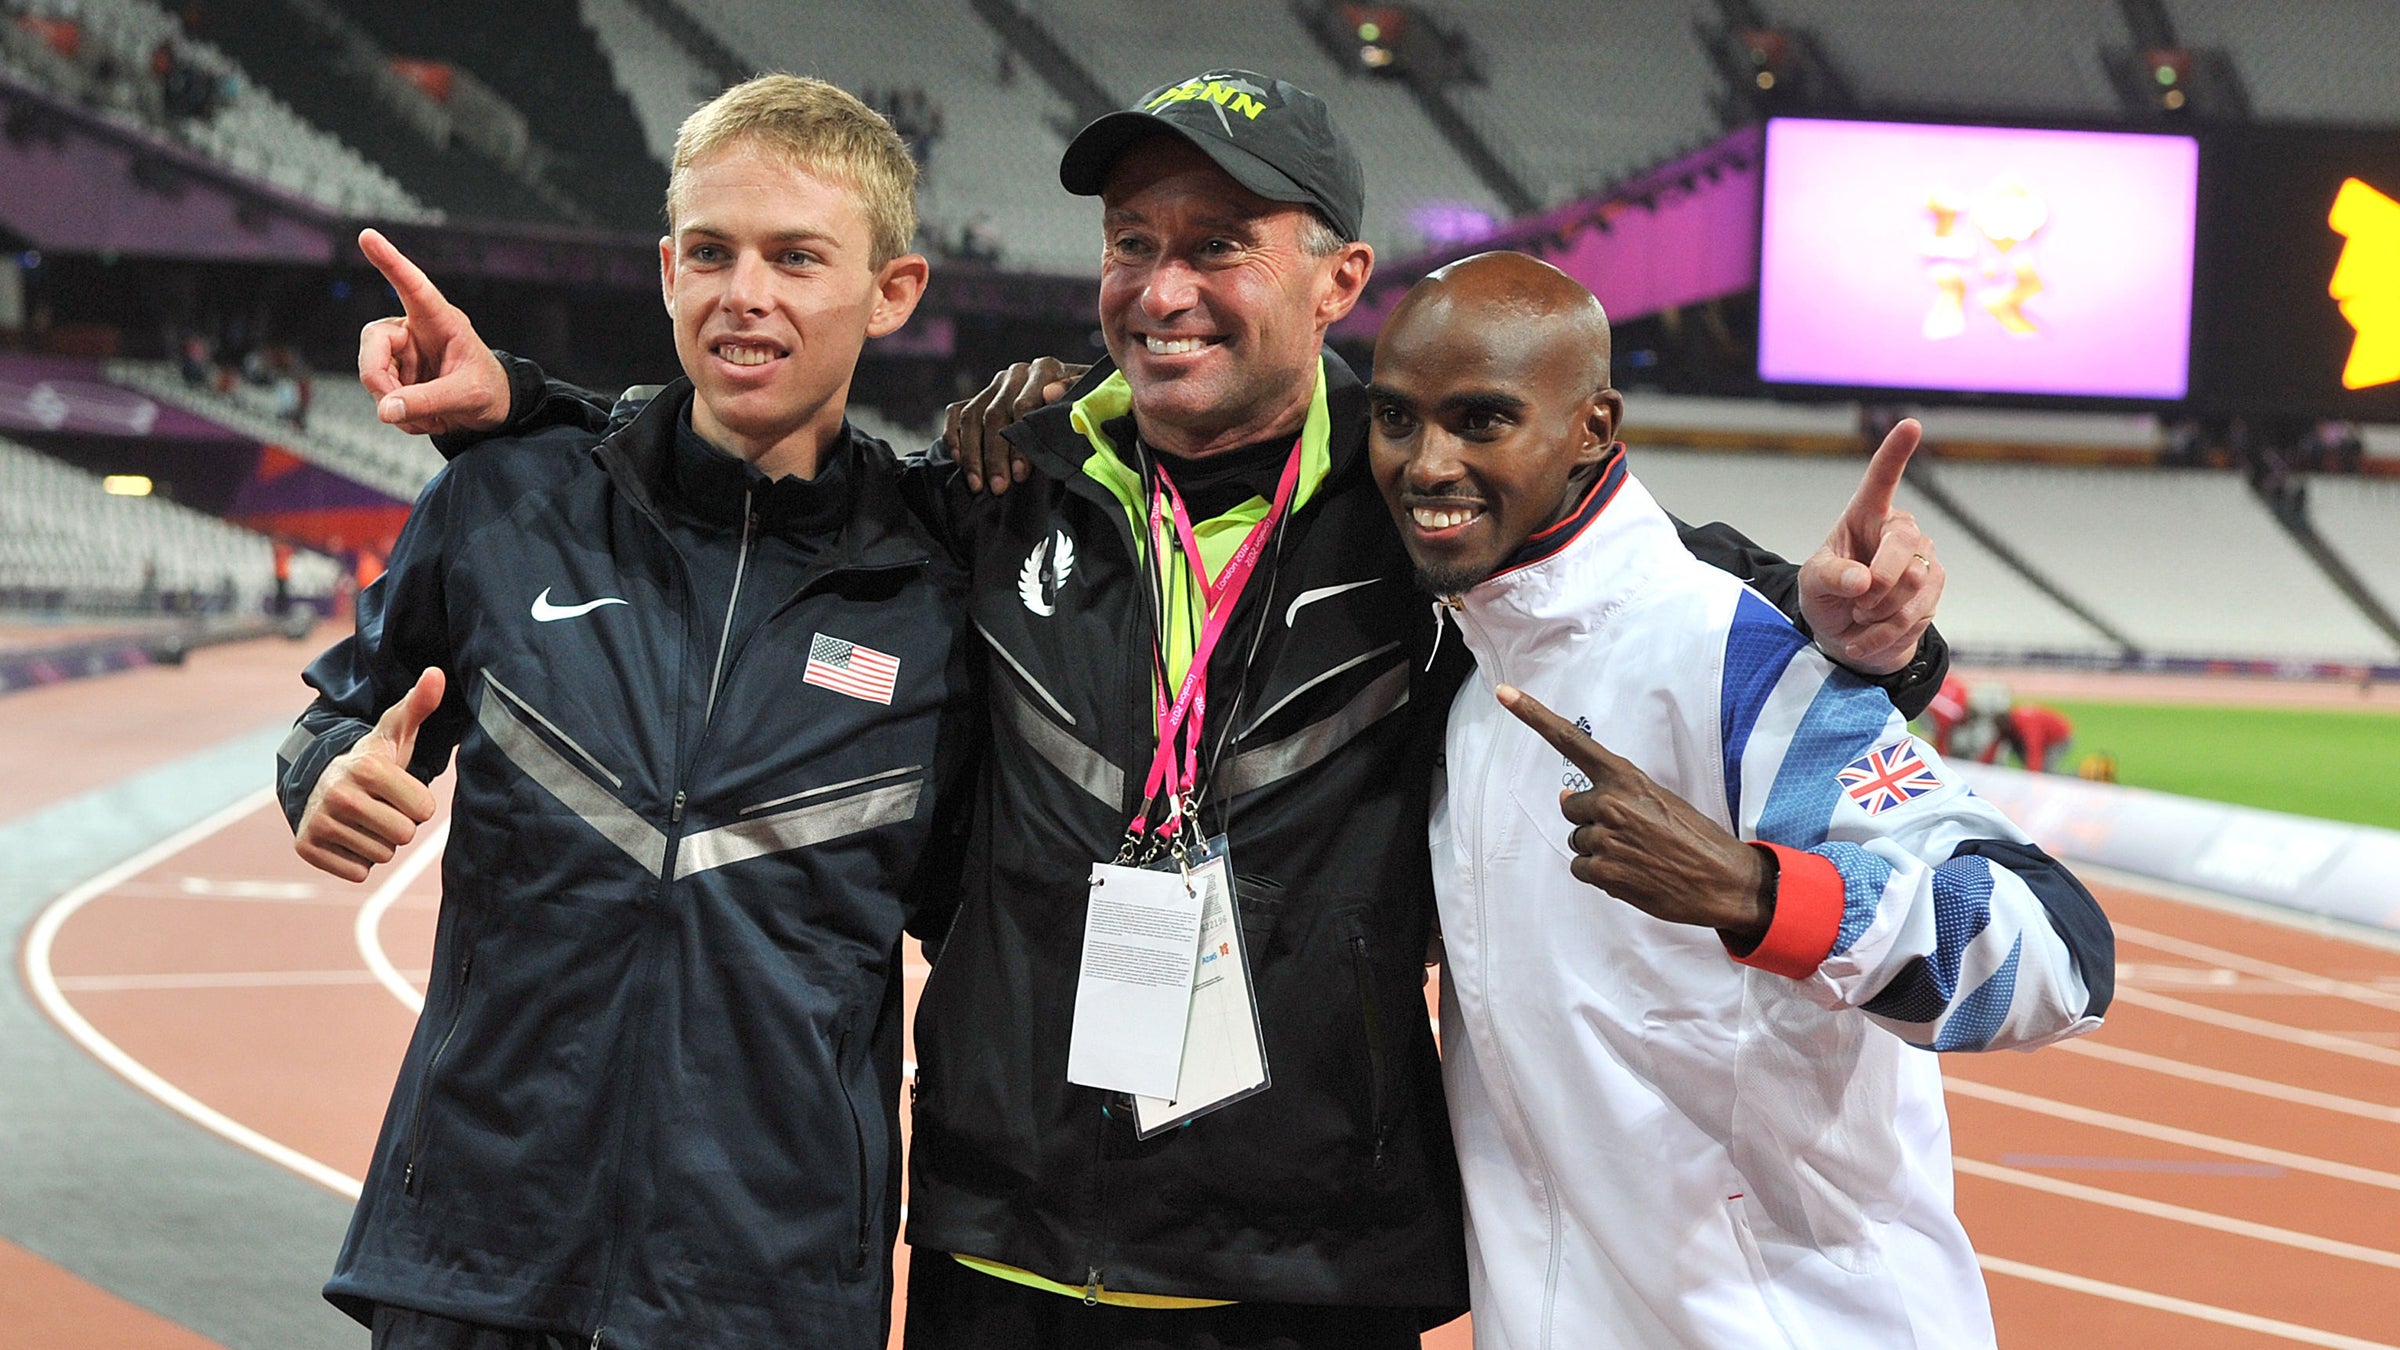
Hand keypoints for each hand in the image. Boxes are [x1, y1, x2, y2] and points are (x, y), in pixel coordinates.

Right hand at [295, 668, 444, 882]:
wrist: (318, 782)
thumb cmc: (371, 760)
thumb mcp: (395, 731)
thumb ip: (420, 705)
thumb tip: (437, 673)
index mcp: (367, 768)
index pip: (424, 810)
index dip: (418, 804)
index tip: (399, 790)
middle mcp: (339, 794)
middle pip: (404, 835)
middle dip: (400, 824)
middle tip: (381, 806)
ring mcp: (319, 821)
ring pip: (382, 855)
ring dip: (379, 841)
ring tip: (363, 818)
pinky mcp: (305, 847)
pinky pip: (358, 872)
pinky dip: (357, 860)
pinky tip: (347, 835)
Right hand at [355, 229, 510, 435]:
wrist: (491, 410)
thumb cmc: (487, 390)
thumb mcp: (466, 396)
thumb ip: (428, 401)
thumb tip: (385, 410)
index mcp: (440, 320)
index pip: (412, 286)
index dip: (390, 261)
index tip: (367, 235)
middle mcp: (414, 330)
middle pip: (374, 343)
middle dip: (378, 378)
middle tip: (395, 408)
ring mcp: (402, 352)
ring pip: (373, 373)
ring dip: (396, 404)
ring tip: (431, 416)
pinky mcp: (395, 374)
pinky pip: (382, 396)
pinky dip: (401, 415)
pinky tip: (426, 418)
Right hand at [941, 357, 1086, 494]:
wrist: (1079, 398)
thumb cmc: (1088, 406)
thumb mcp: (1092, 399)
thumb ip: (1076, 394)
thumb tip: (1051, 394)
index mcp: (1045, 369)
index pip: (1023, 406)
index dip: (1019, 442)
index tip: (1021, 474)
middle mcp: (1017, 373)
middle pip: (995, 415)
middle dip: (994, 456)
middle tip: (999, 487)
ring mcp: (995, 384)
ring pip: (972, 417)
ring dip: (972, 454)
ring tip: (978, 485)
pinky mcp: (979, 395)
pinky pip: (957, 413)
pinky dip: (954, 437)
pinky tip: (958, 462)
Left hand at [1496, 685, 1771, 944]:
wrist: (1722, 880)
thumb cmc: (1693, 837)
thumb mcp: (1658, 800)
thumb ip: (1612, 793)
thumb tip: (1565, 797)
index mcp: (1625, 777)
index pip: (1571, 741)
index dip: (1533, 715)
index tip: (1503, 693)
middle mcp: (1609, 802)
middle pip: (1571, 808)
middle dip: (1592, 820)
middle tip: (1631, 833)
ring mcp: (1604, 838)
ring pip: (1577, 840)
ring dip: (1599, 849)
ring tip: (1637, 855)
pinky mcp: (1603, 871)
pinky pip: (1581, 868)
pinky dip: (1600, 874)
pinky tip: (1631, 874)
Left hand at [1798, 418, 1943, 675]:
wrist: (1848, 634)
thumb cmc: (1828, 596)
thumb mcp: (1813, 584)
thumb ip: (1830, 577)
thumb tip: (1861, 579)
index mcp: (1864, 515)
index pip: (1881, 479)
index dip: (1895, 452)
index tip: (1910, 424)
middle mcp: (1898, 529)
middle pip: (1903, 543)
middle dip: (1877, 582)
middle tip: (1855, 604)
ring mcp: (1922, 556)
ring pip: (1912, 581)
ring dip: (1876, 611)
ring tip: (1859, 616)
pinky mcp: (1935, 584)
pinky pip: (1915, 611)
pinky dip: (1883, 632)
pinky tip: (1867, 635)